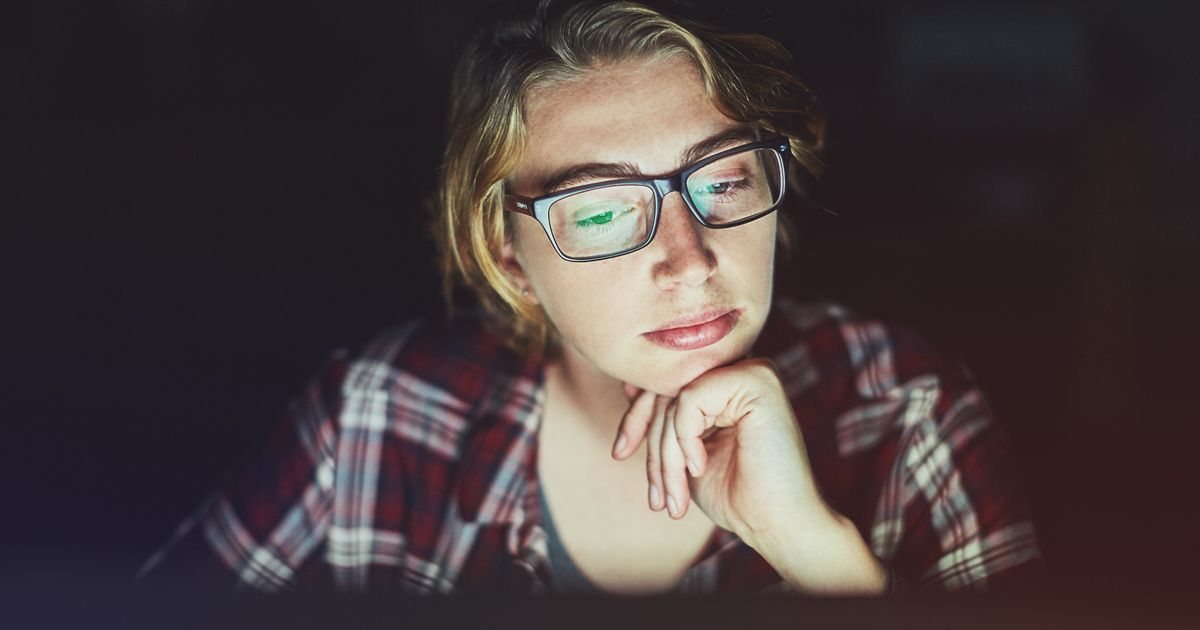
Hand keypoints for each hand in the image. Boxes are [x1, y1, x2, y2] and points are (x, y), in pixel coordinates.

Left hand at [612, 358, 886, 593]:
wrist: (778, 526)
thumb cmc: (735, 495)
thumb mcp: (683, 453)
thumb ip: (662, 419)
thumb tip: (628, 384)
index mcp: (727, 383)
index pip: (665, 384)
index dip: (636, 417)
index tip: (620, 452)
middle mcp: (741, 368)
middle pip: (667, 390)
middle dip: (651, 445)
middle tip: (655, 496)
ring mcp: (752, 369)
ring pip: (675, 398)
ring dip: (665, 456)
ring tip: (673, 497)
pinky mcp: (757, 379)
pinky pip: (689, 399)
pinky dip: (684, 439)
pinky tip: (699, 468)